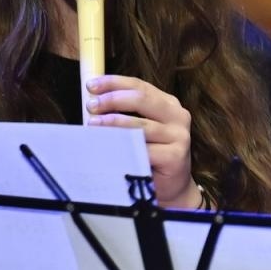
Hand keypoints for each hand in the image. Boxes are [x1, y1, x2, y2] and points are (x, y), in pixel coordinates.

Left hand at [86, 74, 199, 206]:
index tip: (91, 85)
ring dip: (113, 123)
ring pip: (140, 126)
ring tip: (93, 125)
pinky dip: (123, 148)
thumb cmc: (150, 154)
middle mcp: (178, 117)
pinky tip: (108, 148)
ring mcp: (179, 136)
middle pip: (142, 99)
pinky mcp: (175, 157)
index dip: (114, 83)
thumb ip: (125, 112)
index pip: (140, 86)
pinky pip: (143, 150)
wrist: (170, 186)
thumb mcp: (139, 128)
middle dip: (112, 100)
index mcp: (169, 104)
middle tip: (91, 106)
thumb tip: (93, 100)